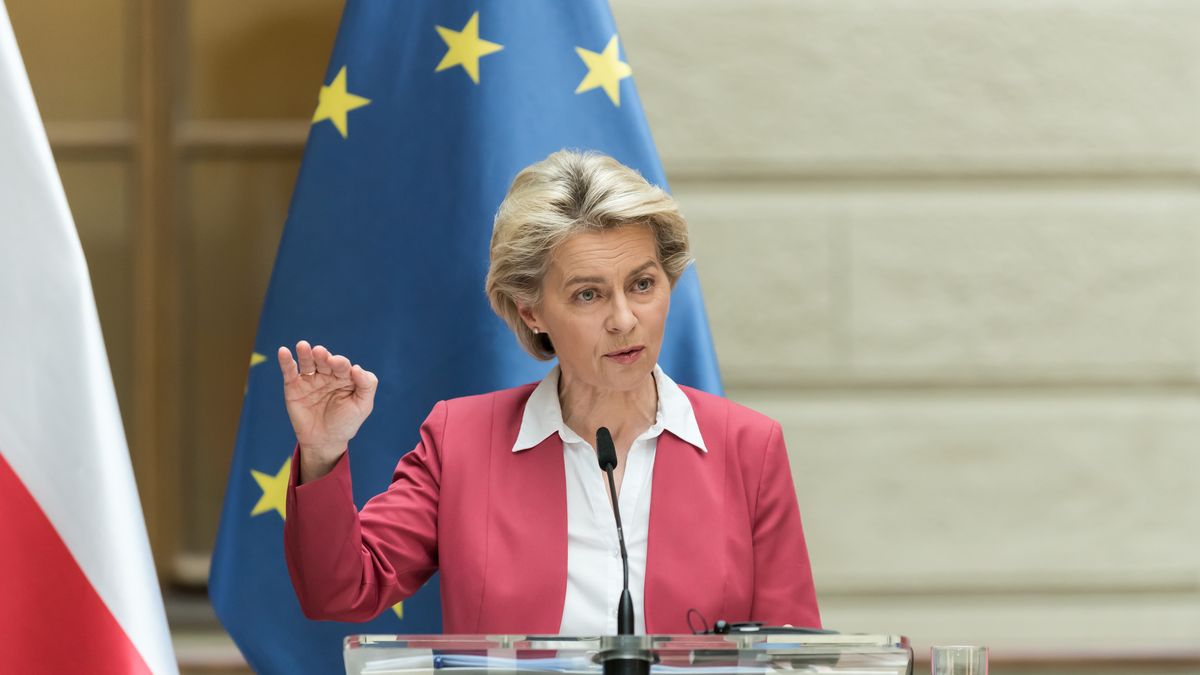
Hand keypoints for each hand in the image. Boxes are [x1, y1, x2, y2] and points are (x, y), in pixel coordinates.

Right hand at [278, 340, 377, 480]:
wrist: (325, 442)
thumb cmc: (346, 423)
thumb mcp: (363, 406)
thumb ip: (366, 386)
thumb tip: (356, 368)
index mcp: (345, 376)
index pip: (343, 366)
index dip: (340, 363)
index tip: (338, 364)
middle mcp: (327, 374)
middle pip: (324, 361)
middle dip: (322, 356)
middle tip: (320, 352)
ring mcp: (310, 379)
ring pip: (307, 362)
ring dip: (305, 353)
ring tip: (303, 346)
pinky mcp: (293, 386)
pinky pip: (290, 372)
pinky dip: (286, 362)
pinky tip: (284, 352)